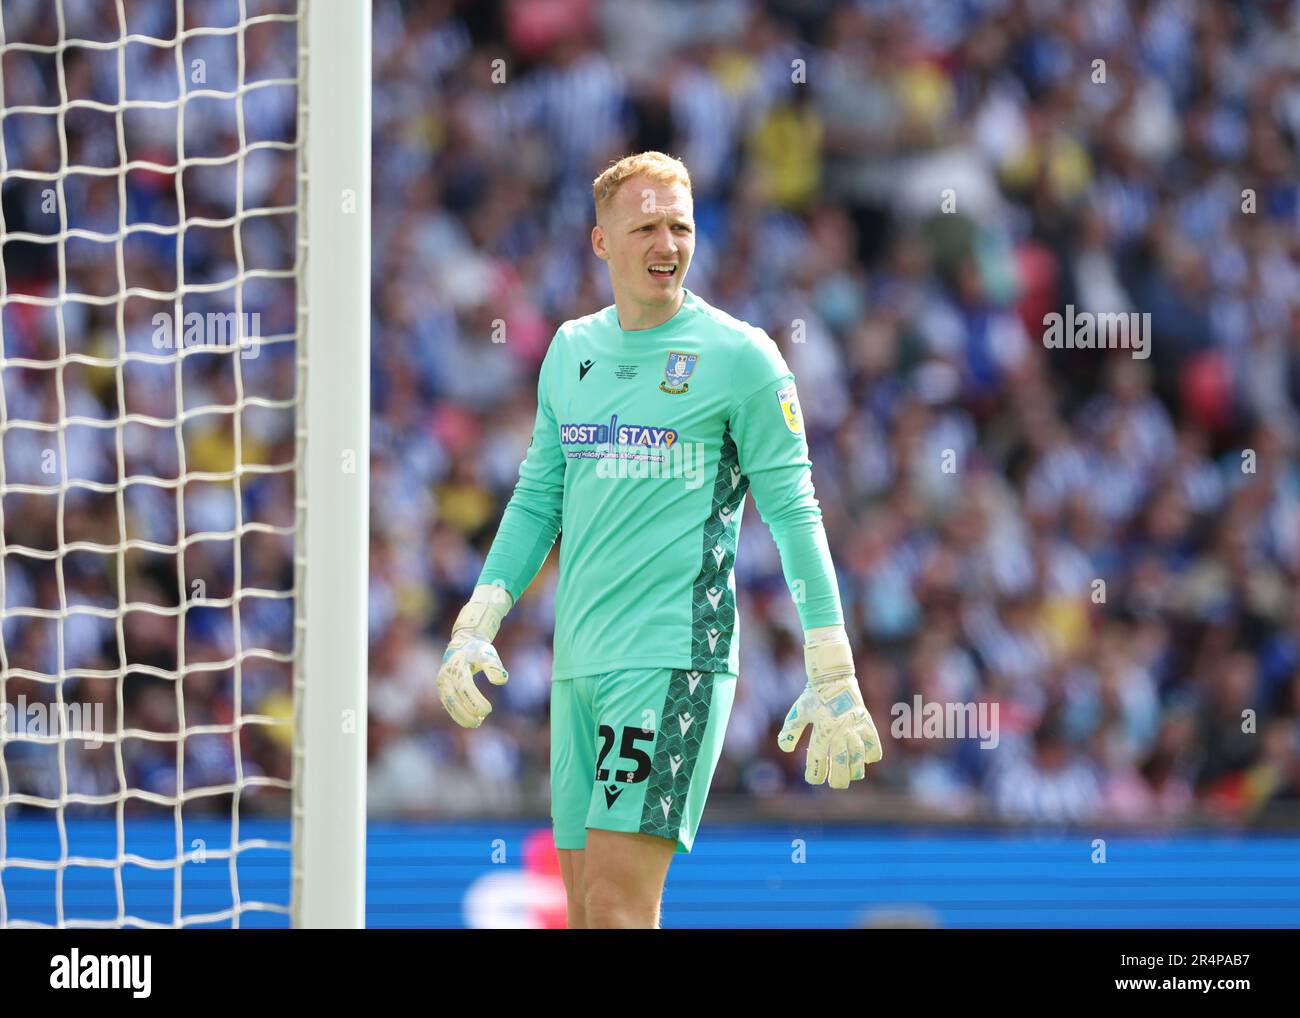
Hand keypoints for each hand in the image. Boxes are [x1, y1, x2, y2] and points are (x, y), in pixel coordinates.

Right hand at [436, 583, 513, 728]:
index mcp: (456, 665)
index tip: (488, 710)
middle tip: (481, 720)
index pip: (464, 686)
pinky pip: (448, 705)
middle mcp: (446, 675)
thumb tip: (502, 680)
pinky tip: (470, 720)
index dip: (475, 700)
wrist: (462, 644)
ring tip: (476, 723)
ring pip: (448, 704)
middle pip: (453, 699)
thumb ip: (494, 665)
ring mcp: (442, 683)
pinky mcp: (442, 689)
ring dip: (461, 716)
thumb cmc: (477, 650)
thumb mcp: (487, 652)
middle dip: (466, 713)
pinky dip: (458, 714)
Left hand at [777, 626, 882, 788]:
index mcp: (821, 731)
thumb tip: (784, 749)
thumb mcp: (798, 711)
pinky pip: (874, 744)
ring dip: (856, 770)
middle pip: (842, 765)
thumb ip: (791, 730)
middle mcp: (839, 732)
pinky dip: (872, 754)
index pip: (818, 760)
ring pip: (859, 758)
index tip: (813, 779)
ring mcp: (854, 728)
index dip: (815, 774)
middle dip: (839, 779)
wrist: (833, 676)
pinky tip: (866, 759)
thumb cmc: (813, 695)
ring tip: (852, 776)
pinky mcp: (866, 723)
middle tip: (836, 783)